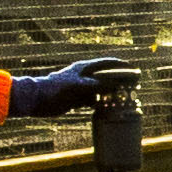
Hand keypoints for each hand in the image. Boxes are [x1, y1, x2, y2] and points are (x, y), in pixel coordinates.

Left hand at [9, 55, 141, 119]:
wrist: (37, 99)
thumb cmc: (56, 88)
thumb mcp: (79, 86)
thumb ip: (97, 85)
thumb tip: (115, 86)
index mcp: (84, 68)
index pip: (107, 63)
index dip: (121, 65)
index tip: (133, 68)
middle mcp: (84, 76)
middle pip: (105, 76)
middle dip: (118, 80)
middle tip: (132, 85)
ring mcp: (80, 88)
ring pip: (100, 90)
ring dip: (110, 94)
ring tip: (123, 98)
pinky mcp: (76, 99)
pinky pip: (92, 101)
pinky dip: (100, 104)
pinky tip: (108, 109)